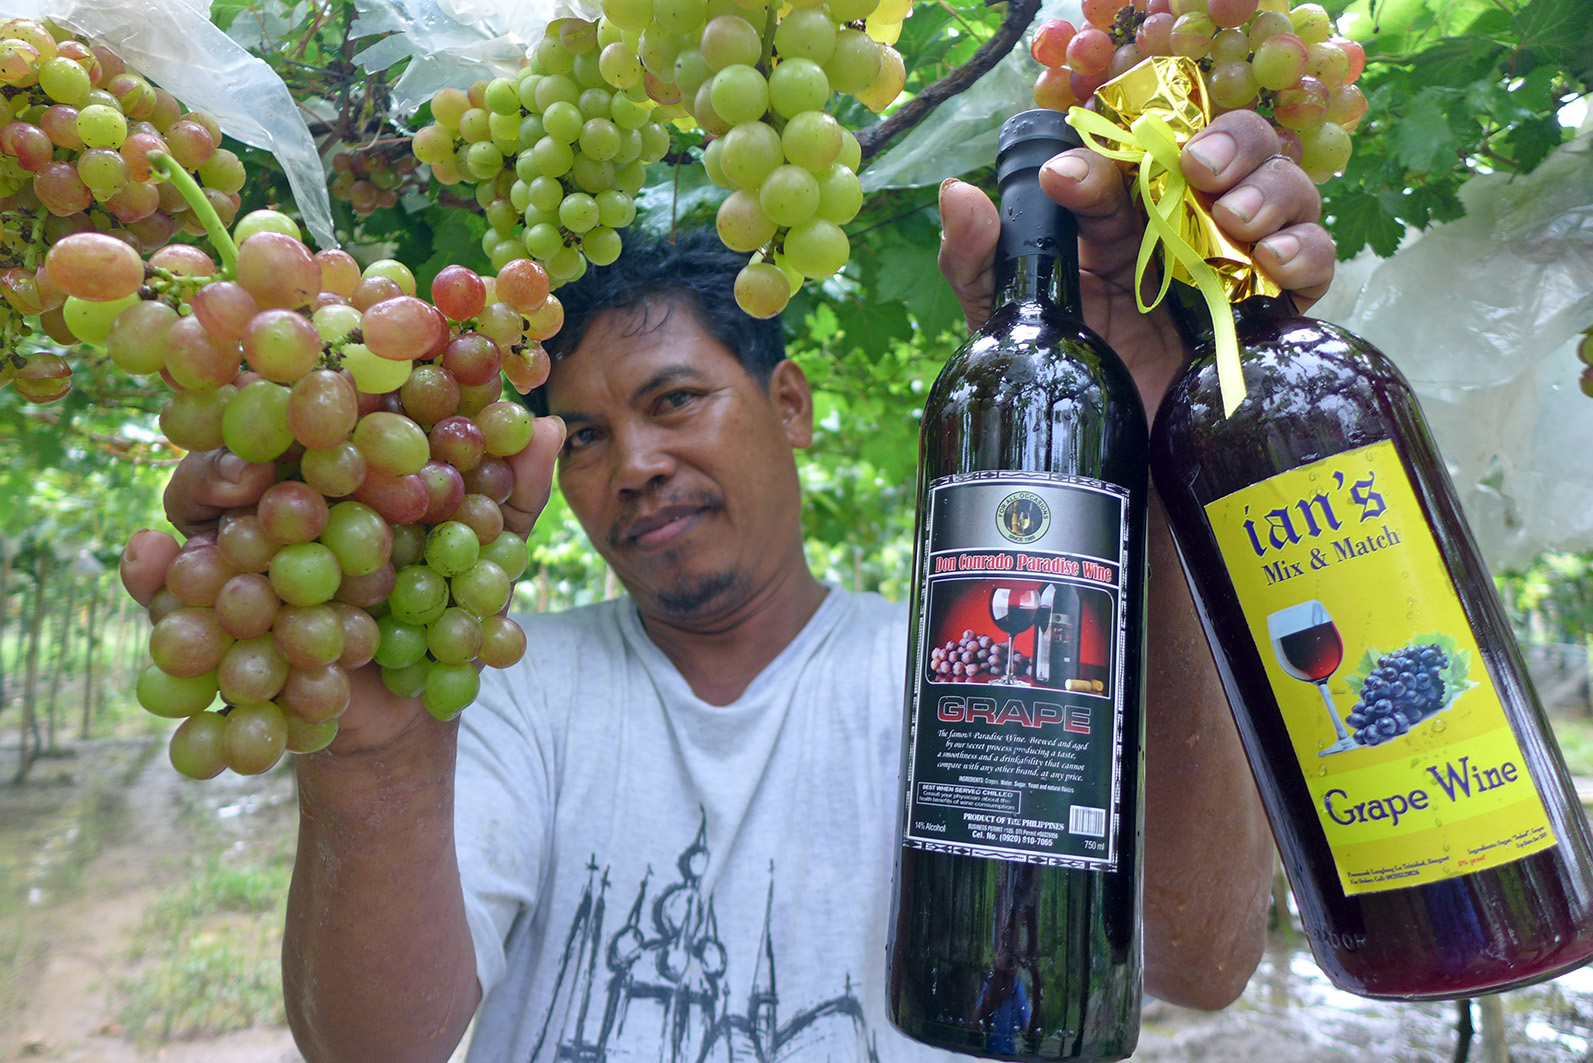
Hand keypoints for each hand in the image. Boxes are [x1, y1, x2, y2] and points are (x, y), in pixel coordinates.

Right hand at [118, 414, 564, 755]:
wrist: (413, 714)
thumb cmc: (447, 616)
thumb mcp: (490, 560)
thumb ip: (513, 498)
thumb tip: (551, 424)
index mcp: (344, 466)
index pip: (323, 409)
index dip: (326, 386)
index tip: (342, 376)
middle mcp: (281, 493)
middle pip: (249, 438)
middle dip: (262, 424)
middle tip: (285, 427)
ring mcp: (236, 548)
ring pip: (201, 501)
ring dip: (211, 484)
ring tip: (238, 486)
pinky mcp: (204, 610)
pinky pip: (163, 587)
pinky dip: (149, 572)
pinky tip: (151, 554)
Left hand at [938, 109, 1336, 416]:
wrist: (1105, 472)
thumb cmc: (1056, 388)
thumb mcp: (1004, 323)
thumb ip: (978, 260)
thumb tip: (959, 191)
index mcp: (1117, 222)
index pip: (1131, 158)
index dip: (1108, 158)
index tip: (1071, 184)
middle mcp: (1181, 235)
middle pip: (1228, 150)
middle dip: (1224, 143)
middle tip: (1196, 170)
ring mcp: (1232, 273)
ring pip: (1282, 193)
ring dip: (1270, 189)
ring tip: (1236, 220)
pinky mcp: (1267, 322)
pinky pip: (1315, 268)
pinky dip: (1308, 253)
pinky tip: (1273, 266)